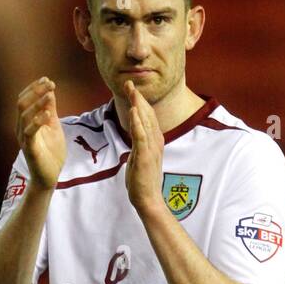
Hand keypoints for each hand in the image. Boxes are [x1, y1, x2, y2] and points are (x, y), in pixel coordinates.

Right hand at [16, 77, 65, 190]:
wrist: (49, 177)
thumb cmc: (51, 152)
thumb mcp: (53, 126)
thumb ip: (50, 109)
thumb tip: (50, 90)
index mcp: (25, 121)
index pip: (24, 99)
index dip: (34, 88)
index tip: (48, 79)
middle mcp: (20, 128)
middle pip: (22, 103)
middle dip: (35, 91)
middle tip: (50, 84)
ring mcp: (24, 139)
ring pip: (24, 115)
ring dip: (38, 102)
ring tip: (50, 94)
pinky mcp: (30, 149)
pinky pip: (29, 132)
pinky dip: (38, 120)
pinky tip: (48, 114)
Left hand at [124, 80, 164, 217]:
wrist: (148, 200)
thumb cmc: (143, 181)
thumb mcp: (140, 157)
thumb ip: (139, 144)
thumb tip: (135, 137)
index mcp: (154, 141)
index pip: (147, 117)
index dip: (140, 102)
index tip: (131, 89)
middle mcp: (155, 142)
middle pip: (147, 115)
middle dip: (138, 98)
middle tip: (129, 83)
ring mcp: (151, 149)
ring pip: (145, 122)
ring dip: (138, 105)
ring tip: (132, 91)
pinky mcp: (145, 157)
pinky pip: (141, 137)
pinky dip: (138, 123)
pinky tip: (134, 112)